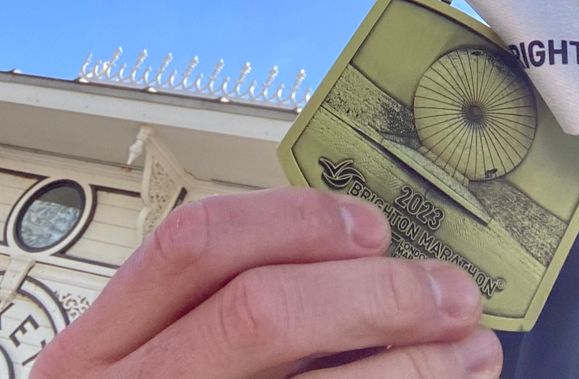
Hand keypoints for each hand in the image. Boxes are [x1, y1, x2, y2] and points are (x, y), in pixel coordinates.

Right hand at [32, 188, 502, 377]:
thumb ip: (228, 312)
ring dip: (414, 368)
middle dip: (375, 296)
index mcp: (100, 351)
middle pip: (259, 313)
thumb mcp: (157, 366)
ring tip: (471, 352)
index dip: (296, 222)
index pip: (196, 245)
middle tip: (451, 294)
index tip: (373, 228)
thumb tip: (366, 260)